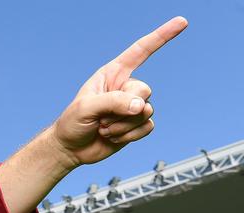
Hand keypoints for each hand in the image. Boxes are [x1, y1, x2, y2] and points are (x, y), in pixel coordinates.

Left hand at [50, 16, 187, 166]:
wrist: (70, 149)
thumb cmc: (72, 123)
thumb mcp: (86, 108)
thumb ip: (113, 102)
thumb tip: (141, 106)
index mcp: (112, 74)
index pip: (140, 51)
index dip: (161, 36)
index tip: (182, 22)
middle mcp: (125, 87)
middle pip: (145, 90)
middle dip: (124, 108)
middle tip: (101, 119)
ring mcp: (133, 106)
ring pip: (146, 111)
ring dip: (122, 125)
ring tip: (103, 128)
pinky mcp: (137, 124)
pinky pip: (148, 127)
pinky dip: (129, 135)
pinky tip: (112, 137)